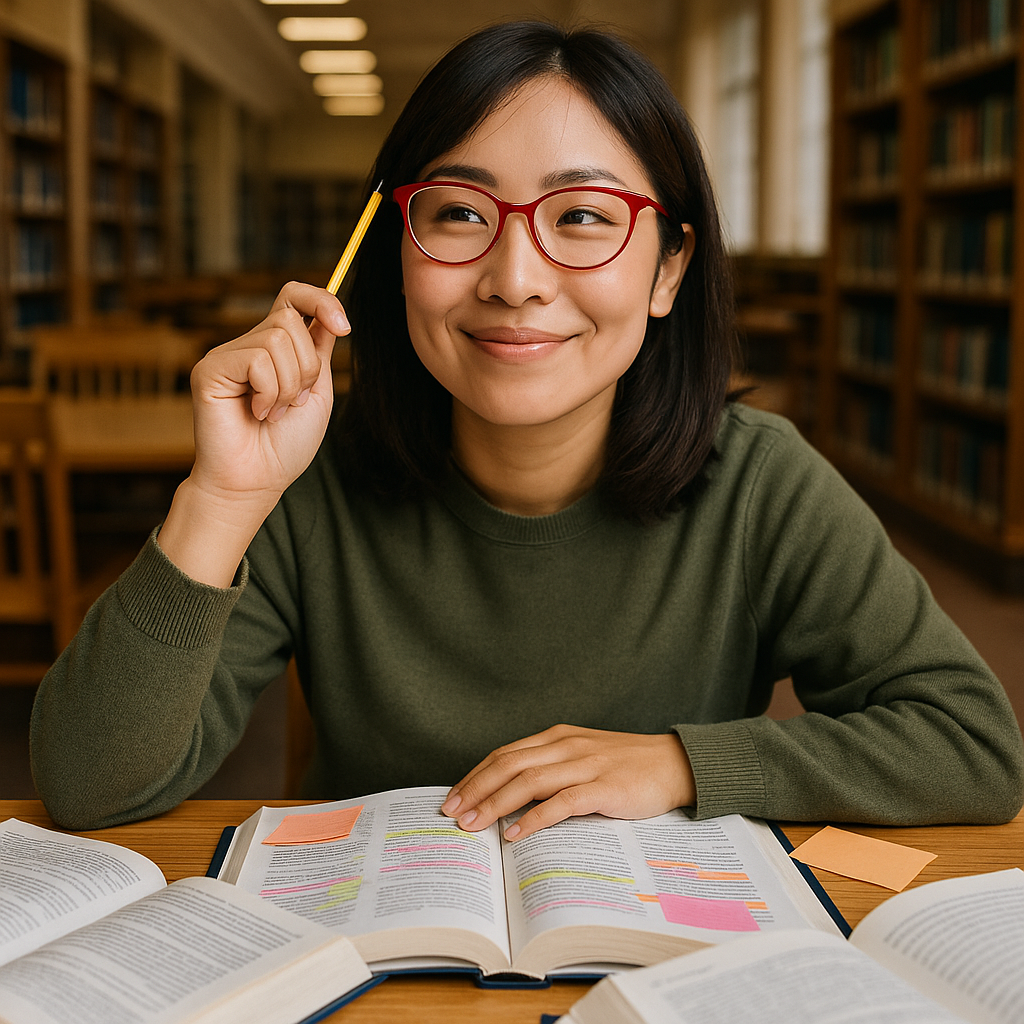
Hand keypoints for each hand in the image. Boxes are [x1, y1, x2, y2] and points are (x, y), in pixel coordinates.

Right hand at [157, 282, 348, 585]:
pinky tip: (256, 413)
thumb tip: (330, 314)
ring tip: (273, 412)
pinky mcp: (210, 368)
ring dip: (288, 385)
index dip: (321, 300)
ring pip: (277, 340)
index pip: (293, 297)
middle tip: (292, 403)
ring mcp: (227, 355)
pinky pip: (257, 360)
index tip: (345, 327)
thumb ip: (319, 352)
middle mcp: (250, 345)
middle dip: (306, 368)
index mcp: (277, 349)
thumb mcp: (316, 392)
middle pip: (290, 320)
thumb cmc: (285, 444)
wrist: (256, 481)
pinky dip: (268, 392)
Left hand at [441, 725, 695, 841]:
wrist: (675, 763)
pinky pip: (561, 802)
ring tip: (473, 824)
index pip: (505, 754)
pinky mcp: (603, 787)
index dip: (476, 775)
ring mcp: (585, 765)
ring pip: (528, 782)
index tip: (453, 797)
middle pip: (509, 765)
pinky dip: (534, 818)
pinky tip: (516, 834)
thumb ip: (552, 769)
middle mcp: (566, 746)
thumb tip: (511, 797)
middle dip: (476, 790)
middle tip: (452, 814)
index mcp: (558, 737)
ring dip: (495, 804)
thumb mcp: (583, 756)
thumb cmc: (627, 764)